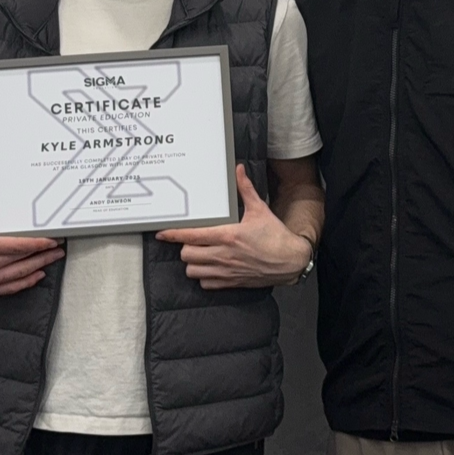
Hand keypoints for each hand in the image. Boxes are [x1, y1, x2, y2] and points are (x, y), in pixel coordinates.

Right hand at [0, 172, 64, 296]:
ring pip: (19, 276)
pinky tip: (35, 277)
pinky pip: (9, 288)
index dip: (37, 244)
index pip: (17, 246)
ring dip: (38, 268)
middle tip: (60, 250)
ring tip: (52, 262)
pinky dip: (24, 283)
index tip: (51, 240)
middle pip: (23, 261)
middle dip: (44, 255)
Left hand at [158, 164, 314, 289]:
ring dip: (192, 263)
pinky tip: (209, 268)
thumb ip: (245, 189)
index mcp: (228, 235)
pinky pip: (206, 283)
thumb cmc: (276, 236)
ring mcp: (226, 271)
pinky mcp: (231, 282)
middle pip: (187, 254)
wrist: (290, 261)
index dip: (173, 234)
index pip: (192, 235)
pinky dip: (203, 276)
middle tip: (190, 240)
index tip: (163, 232)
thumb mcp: (260, 209)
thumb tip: (239, 170)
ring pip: (192, 271)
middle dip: (185, 246)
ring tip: (198, 255)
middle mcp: (224, 255)